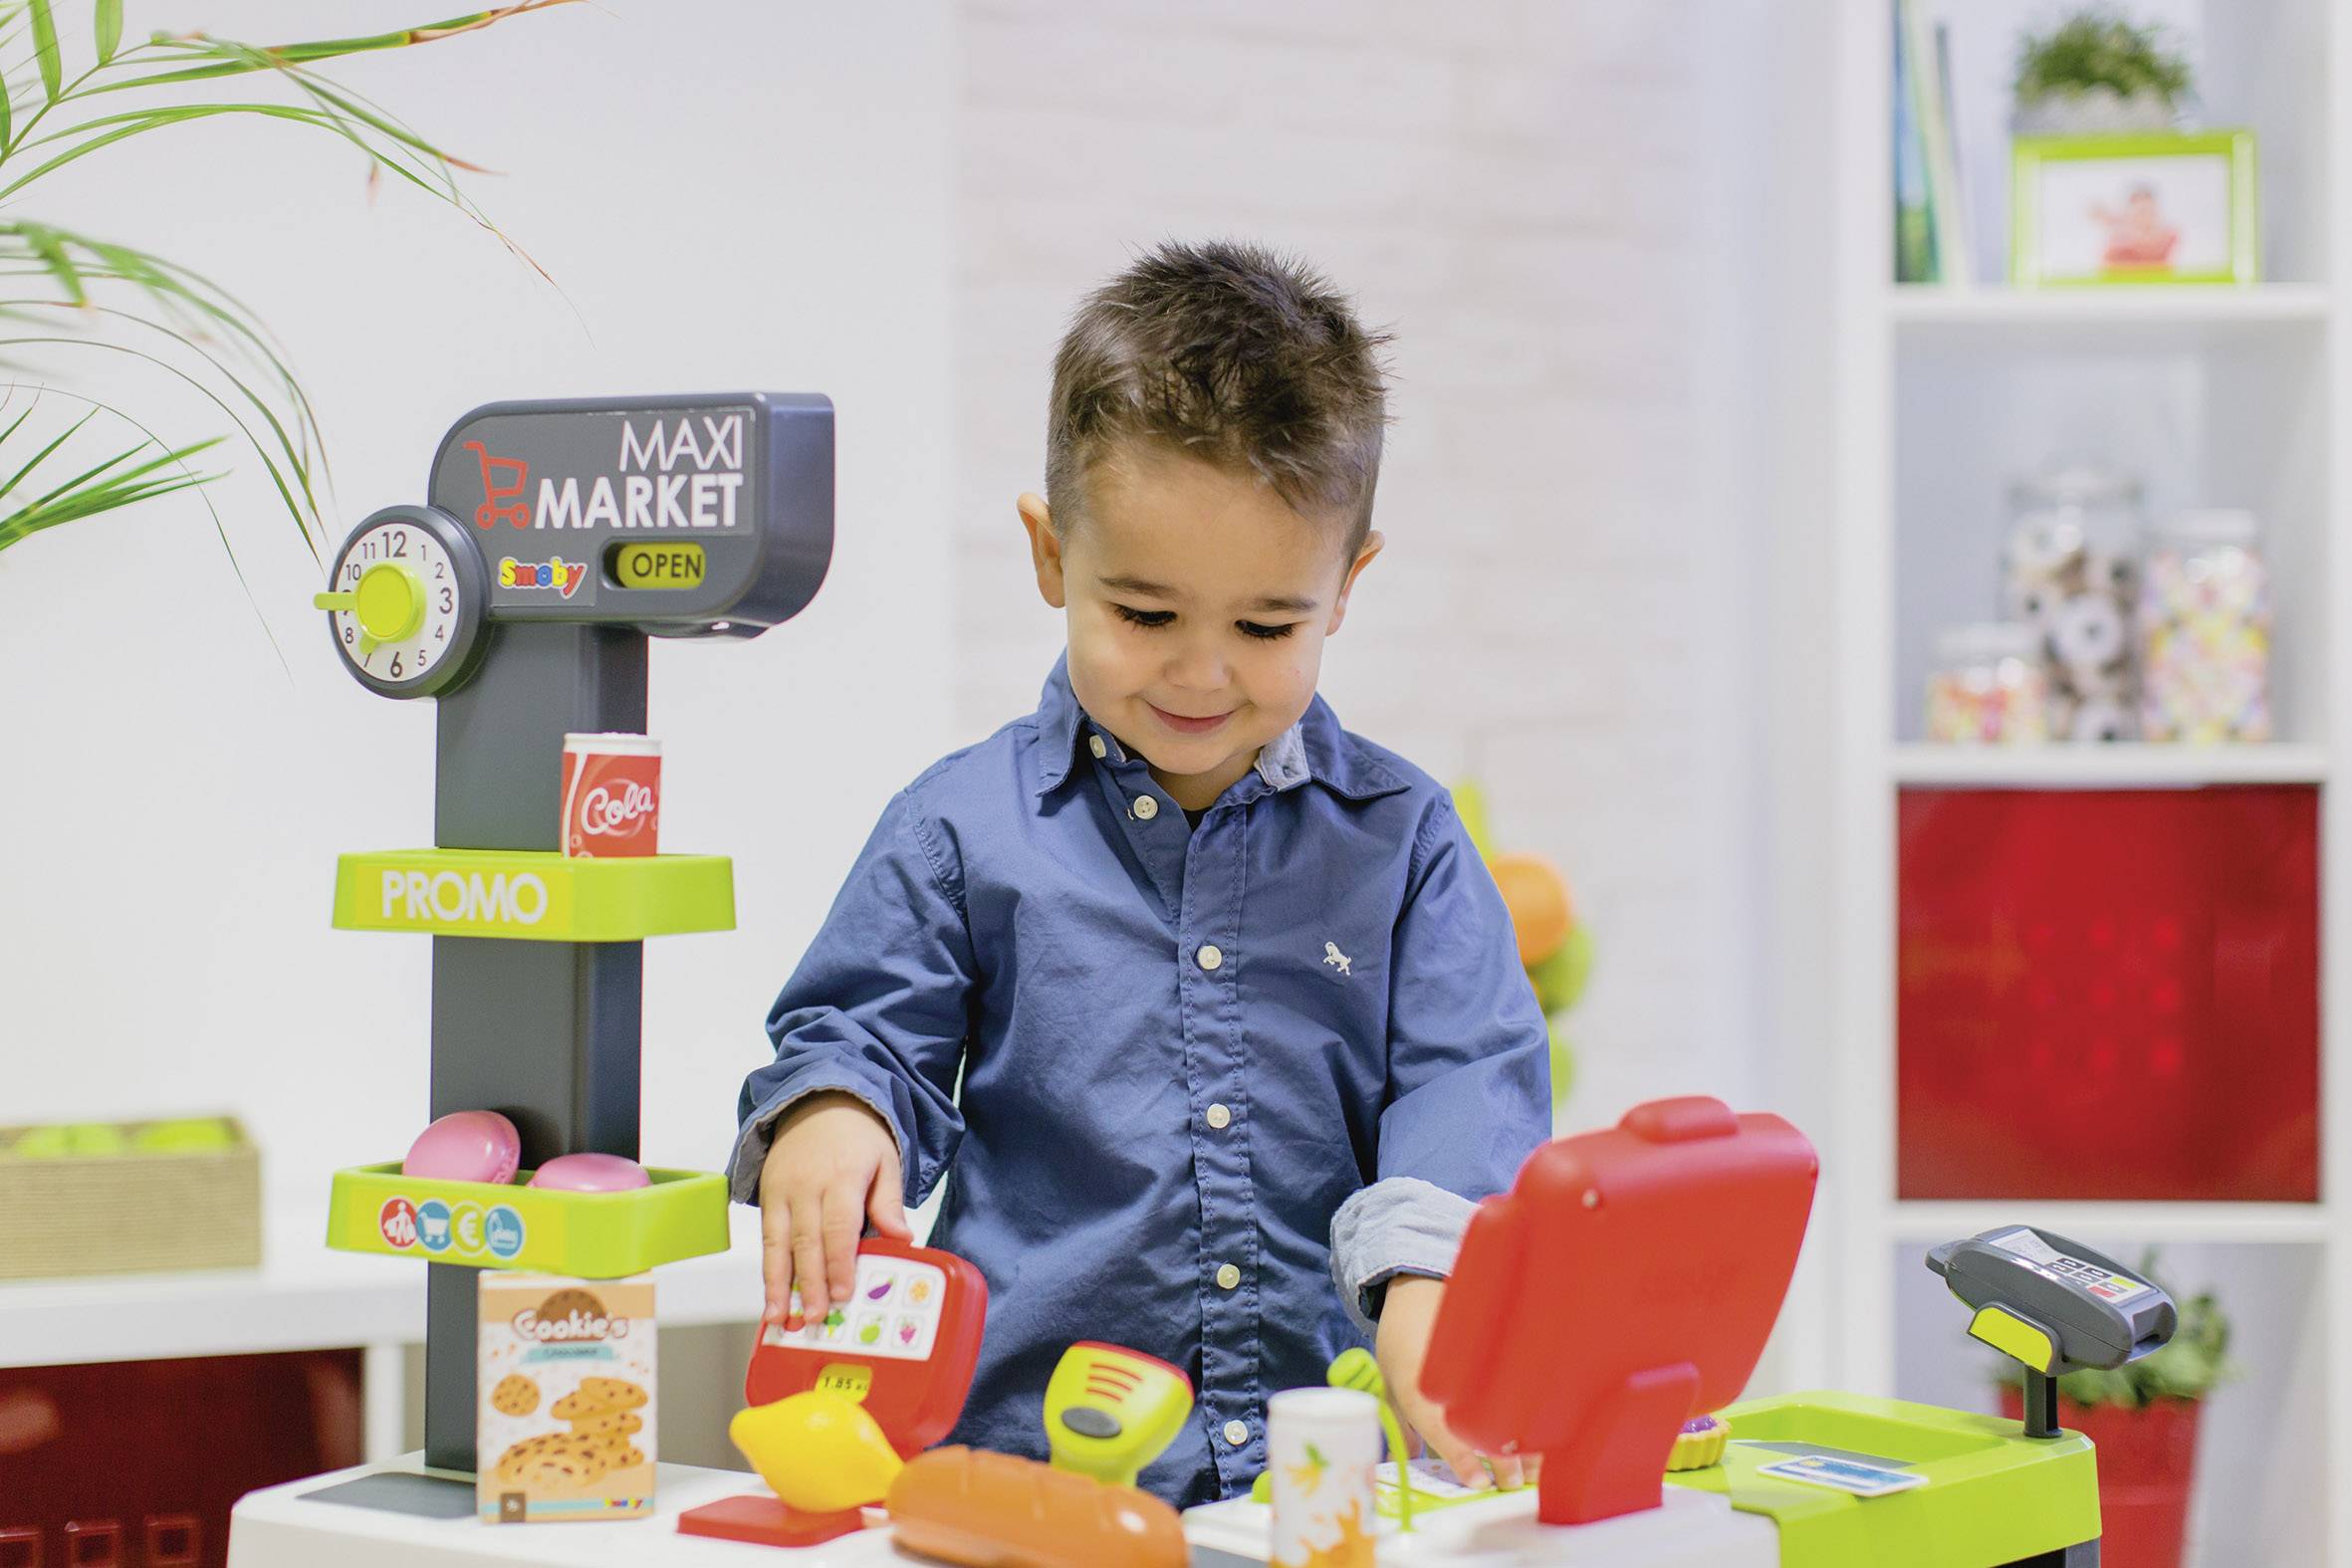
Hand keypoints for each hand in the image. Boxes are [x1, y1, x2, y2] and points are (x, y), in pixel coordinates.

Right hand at [757, 1091, 908, 1327]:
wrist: (818, 1101)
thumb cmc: (857, 1137)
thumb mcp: (886, 1160)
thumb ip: (889, 1202)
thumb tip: (902, 1239)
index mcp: (842, 1176)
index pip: (840, 1225)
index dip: (840, 1262)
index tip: (844, 1292)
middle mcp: (807, 1185)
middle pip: (807, 1240)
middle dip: (810, 1282)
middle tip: (815, 1317)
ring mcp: (782, 1191)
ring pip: (777, 1243)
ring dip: (778, 1284)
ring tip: (778, 1317)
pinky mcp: (766, 1196)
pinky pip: (765, 1238)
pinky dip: (766, 1270)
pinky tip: (770, 1296)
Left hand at [1375, 1276, 1537, 1490]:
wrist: (1419, 1283)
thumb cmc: (1401, 1335)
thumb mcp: (1390, 1380)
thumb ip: (1401, 1424)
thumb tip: (1405, 1459)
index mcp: (1416, 1381)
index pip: (1439, 1425)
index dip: (1461, 1456)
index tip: (1479, 1482)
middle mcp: (1449, 1369)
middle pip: (1482, 1419)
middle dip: (1503, 1457)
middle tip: (1513, 1483)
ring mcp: (1479, 1352)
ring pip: (1510, 1401)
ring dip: (1526, 1439)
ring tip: (1536, 1466)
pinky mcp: (1499, 1340)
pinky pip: (1523, 1379)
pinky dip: (1536, 1408)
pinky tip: (1547, 1429)